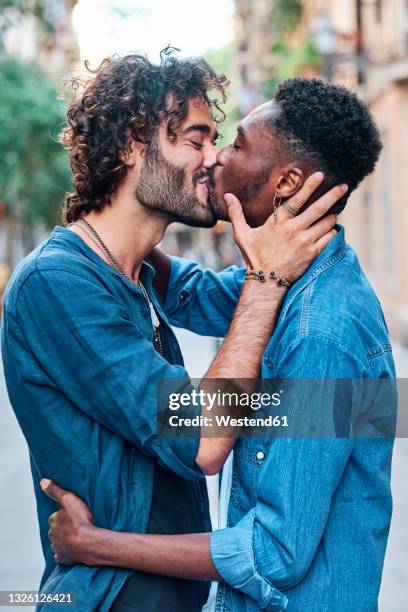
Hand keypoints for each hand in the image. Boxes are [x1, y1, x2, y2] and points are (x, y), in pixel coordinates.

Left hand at [40, 478, 93, 565]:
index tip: (73, 514)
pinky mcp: (63, 558)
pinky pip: (60, 555)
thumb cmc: (80, 520)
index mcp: (53, 520)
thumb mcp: (69, 500)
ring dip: (63, 539)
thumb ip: (55, 491)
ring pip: (57, 541)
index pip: (56, 515)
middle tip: (76, 524)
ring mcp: (57, 547)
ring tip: (76, 536)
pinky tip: (71, 550)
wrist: (88, 544)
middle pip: (56, 528)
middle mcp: (52, 534)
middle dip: (63, 526)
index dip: (65, 514)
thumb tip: (42, 481)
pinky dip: (64, 552)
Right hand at [226, 172, 345, 283]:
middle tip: (344, 186)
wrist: (266, 281)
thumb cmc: (254, 257)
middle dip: (333, 195)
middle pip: (318, 209)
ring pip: (327, 222)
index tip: (321, 175)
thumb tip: (227, 195)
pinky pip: (329, 238)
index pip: (297, 200)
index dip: (309, 186)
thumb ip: (236, 213)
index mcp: (278, 222)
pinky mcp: (313, 253)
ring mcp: (305, 242)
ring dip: (332, 215)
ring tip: (334, 211)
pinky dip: (332, 231)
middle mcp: (294, 230)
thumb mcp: (242, 235)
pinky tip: (331, 228)